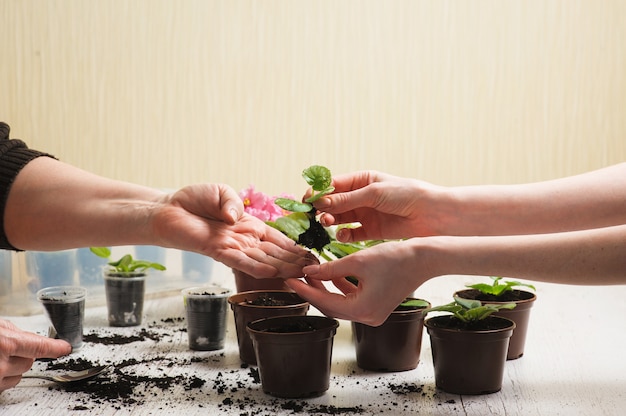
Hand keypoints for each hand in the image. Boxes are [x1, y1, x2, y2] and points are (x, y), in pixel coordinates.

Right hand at [0, 319, 70, 391]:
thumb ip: (15, 332)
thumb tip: (30, 337)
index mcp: (5, 344)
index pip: (40, 347)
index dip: (55, 348)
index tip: (66, 348)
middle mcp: (1, 366)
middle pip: (30, 362)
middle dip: (25, 355)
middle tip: (8, 349)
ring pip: (19, 375)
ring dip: (14, 368)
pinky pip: (6, 385)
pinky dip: (3, 377)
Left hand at [153, 183, 316, 277]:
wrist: (168, 209)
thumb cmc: (195, 200)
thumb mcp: (222, 193)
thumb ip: (234, 204)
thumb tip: (237, 218)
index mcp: (249, 227)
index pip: (277, 241)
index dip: (295, 248)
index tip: (313, 255)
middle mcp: (244, 240)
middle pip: (274, 254)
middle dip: (295, 261)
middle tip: (316, 269)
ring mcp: (231, 247)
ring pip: (262, 260)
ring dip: (282, 267)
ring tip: (302, 273)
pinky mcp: (215, 251)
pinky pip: (239, 261)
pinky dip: (255, 267)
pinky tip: (272, 273)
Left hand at [285, 240, 427, 325]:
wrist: (424, 259)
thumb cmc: (396, 259)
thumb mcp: (358, 261)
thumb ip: (331, 268)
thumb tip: (309, 271)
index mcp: (362, 310)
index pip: (324, 302)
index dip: (305, 290)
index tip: (290, 280)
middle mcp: (368, 317)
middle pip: (331, 306)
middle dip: (313, 290)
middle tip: (297, 276)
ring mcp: (373, 313)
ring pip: (340, 302)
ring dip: (326, 287)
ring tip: (312, 271)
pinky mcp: (377, 305)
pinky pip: (352, 299)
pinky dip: (341, 287)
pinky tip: (332, 272)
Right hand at [308, 171, 440, 240]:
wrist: (432, 214)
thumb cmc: (406, 195)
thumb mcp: (374, 193)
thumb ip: (347, 200)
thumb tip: (320, 202)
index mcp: (362, 180)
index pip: (333, 185)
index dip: (318, 192)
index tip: (306, 200)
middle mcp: (361, 197)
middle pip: (333, 203)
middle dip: (322, 208)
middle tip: (316, 216)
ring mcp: (365, 214)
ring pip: (339, 218)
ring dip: (330, 221)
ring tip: (327, 223)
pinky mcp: (371, 231)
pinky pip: (350, 233)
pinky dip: (343, 234)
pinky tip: (342, 234)